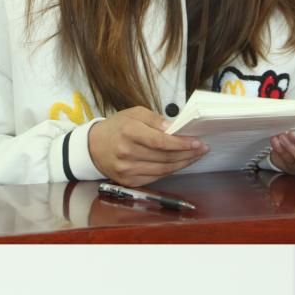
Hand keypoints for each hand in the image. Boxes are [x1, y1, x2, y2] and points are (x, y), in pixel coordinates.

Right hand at [88, 108, 207, 185]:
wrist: (93, 146)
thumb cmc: (117, 127)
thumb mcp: (134, 114)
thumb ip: (155, 119)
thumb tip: (174, 129)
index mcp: (129, 132)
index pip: (161, 142)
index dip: (182, 144)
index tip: (197, 142)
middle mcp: (127, 153)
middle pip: (165, 157)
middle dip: (187, 154)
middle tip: (201, 149)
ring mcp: (127, 169)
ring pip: (163, 170)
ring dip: (182, 164)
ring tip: (194, 157)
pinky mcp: (128, 181)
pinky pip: (156, 178)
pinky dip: (170, 171)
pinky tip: (179, 164)